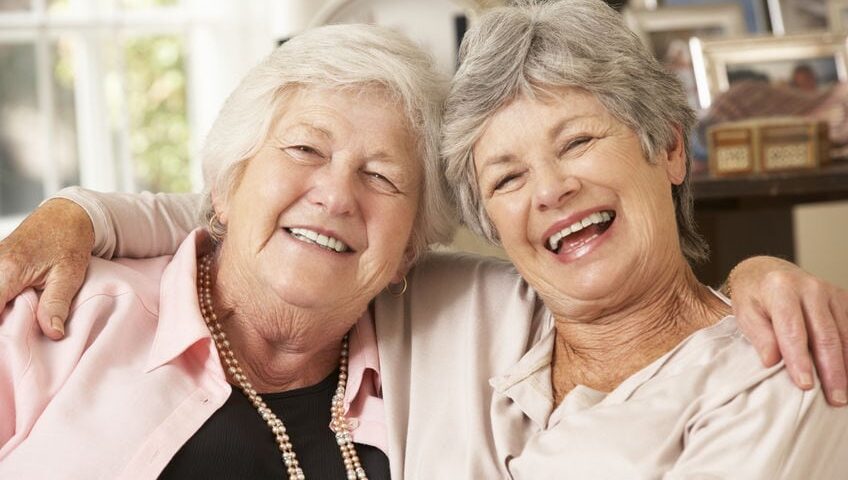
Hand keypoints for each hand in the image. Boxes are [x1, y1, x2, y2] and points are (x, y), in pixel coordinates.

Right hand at [0, 199, 93, 339]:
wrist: (66, 216)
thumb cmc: (68, 242)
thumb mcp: (70, 274)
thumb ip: (57, 304)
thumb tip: (53, 333)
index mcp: (8, 270)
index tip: (7, 347)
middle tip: (14, 342)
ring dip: (1, 313)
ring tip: (15, 331)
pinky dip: (1, 302)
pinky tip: (11, 313)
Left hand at [730, 256, 847, 406]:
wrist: (767, 271)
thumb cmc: (754, 296)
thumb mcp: (745, 312)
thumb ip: (759, 335)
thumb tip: (772, 361)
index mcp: (782, 289)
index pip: (793, 331)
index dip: (800, 360)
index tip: (805, 385)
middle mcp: (811, 288)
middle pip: (826, 336)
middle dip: (832, 371)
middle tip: (835, 399)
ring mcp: (831, 293)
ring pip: (845, 335)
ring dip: (846, 366)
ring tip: (844, 394)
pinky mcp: (842, 299)